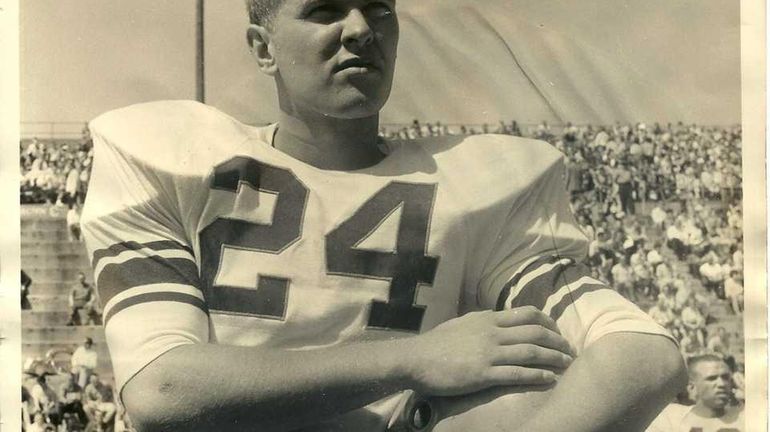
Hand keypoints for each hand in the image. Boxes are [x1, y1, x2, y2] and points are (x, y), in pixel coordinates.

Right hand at [405, 307, 573, 396]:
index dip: (547, 322)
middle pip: (535, 332)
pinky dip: (537, 375)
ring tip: (567, 363)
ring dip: (553, 357)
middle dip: (557, 341)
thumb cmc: (435, 344)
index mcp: (486, 319)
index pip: (526, 314)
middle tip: (570, 349)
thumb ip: (481, 322)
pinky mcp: (483, 374)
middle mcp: (491, 332)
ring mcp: (488, 353)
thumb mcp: (461, 324)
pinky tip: (549, 378)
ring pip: (531, 352)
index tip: (557, 331)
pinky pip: (517, 373)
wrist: (415, 359)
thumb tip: (495, 319)